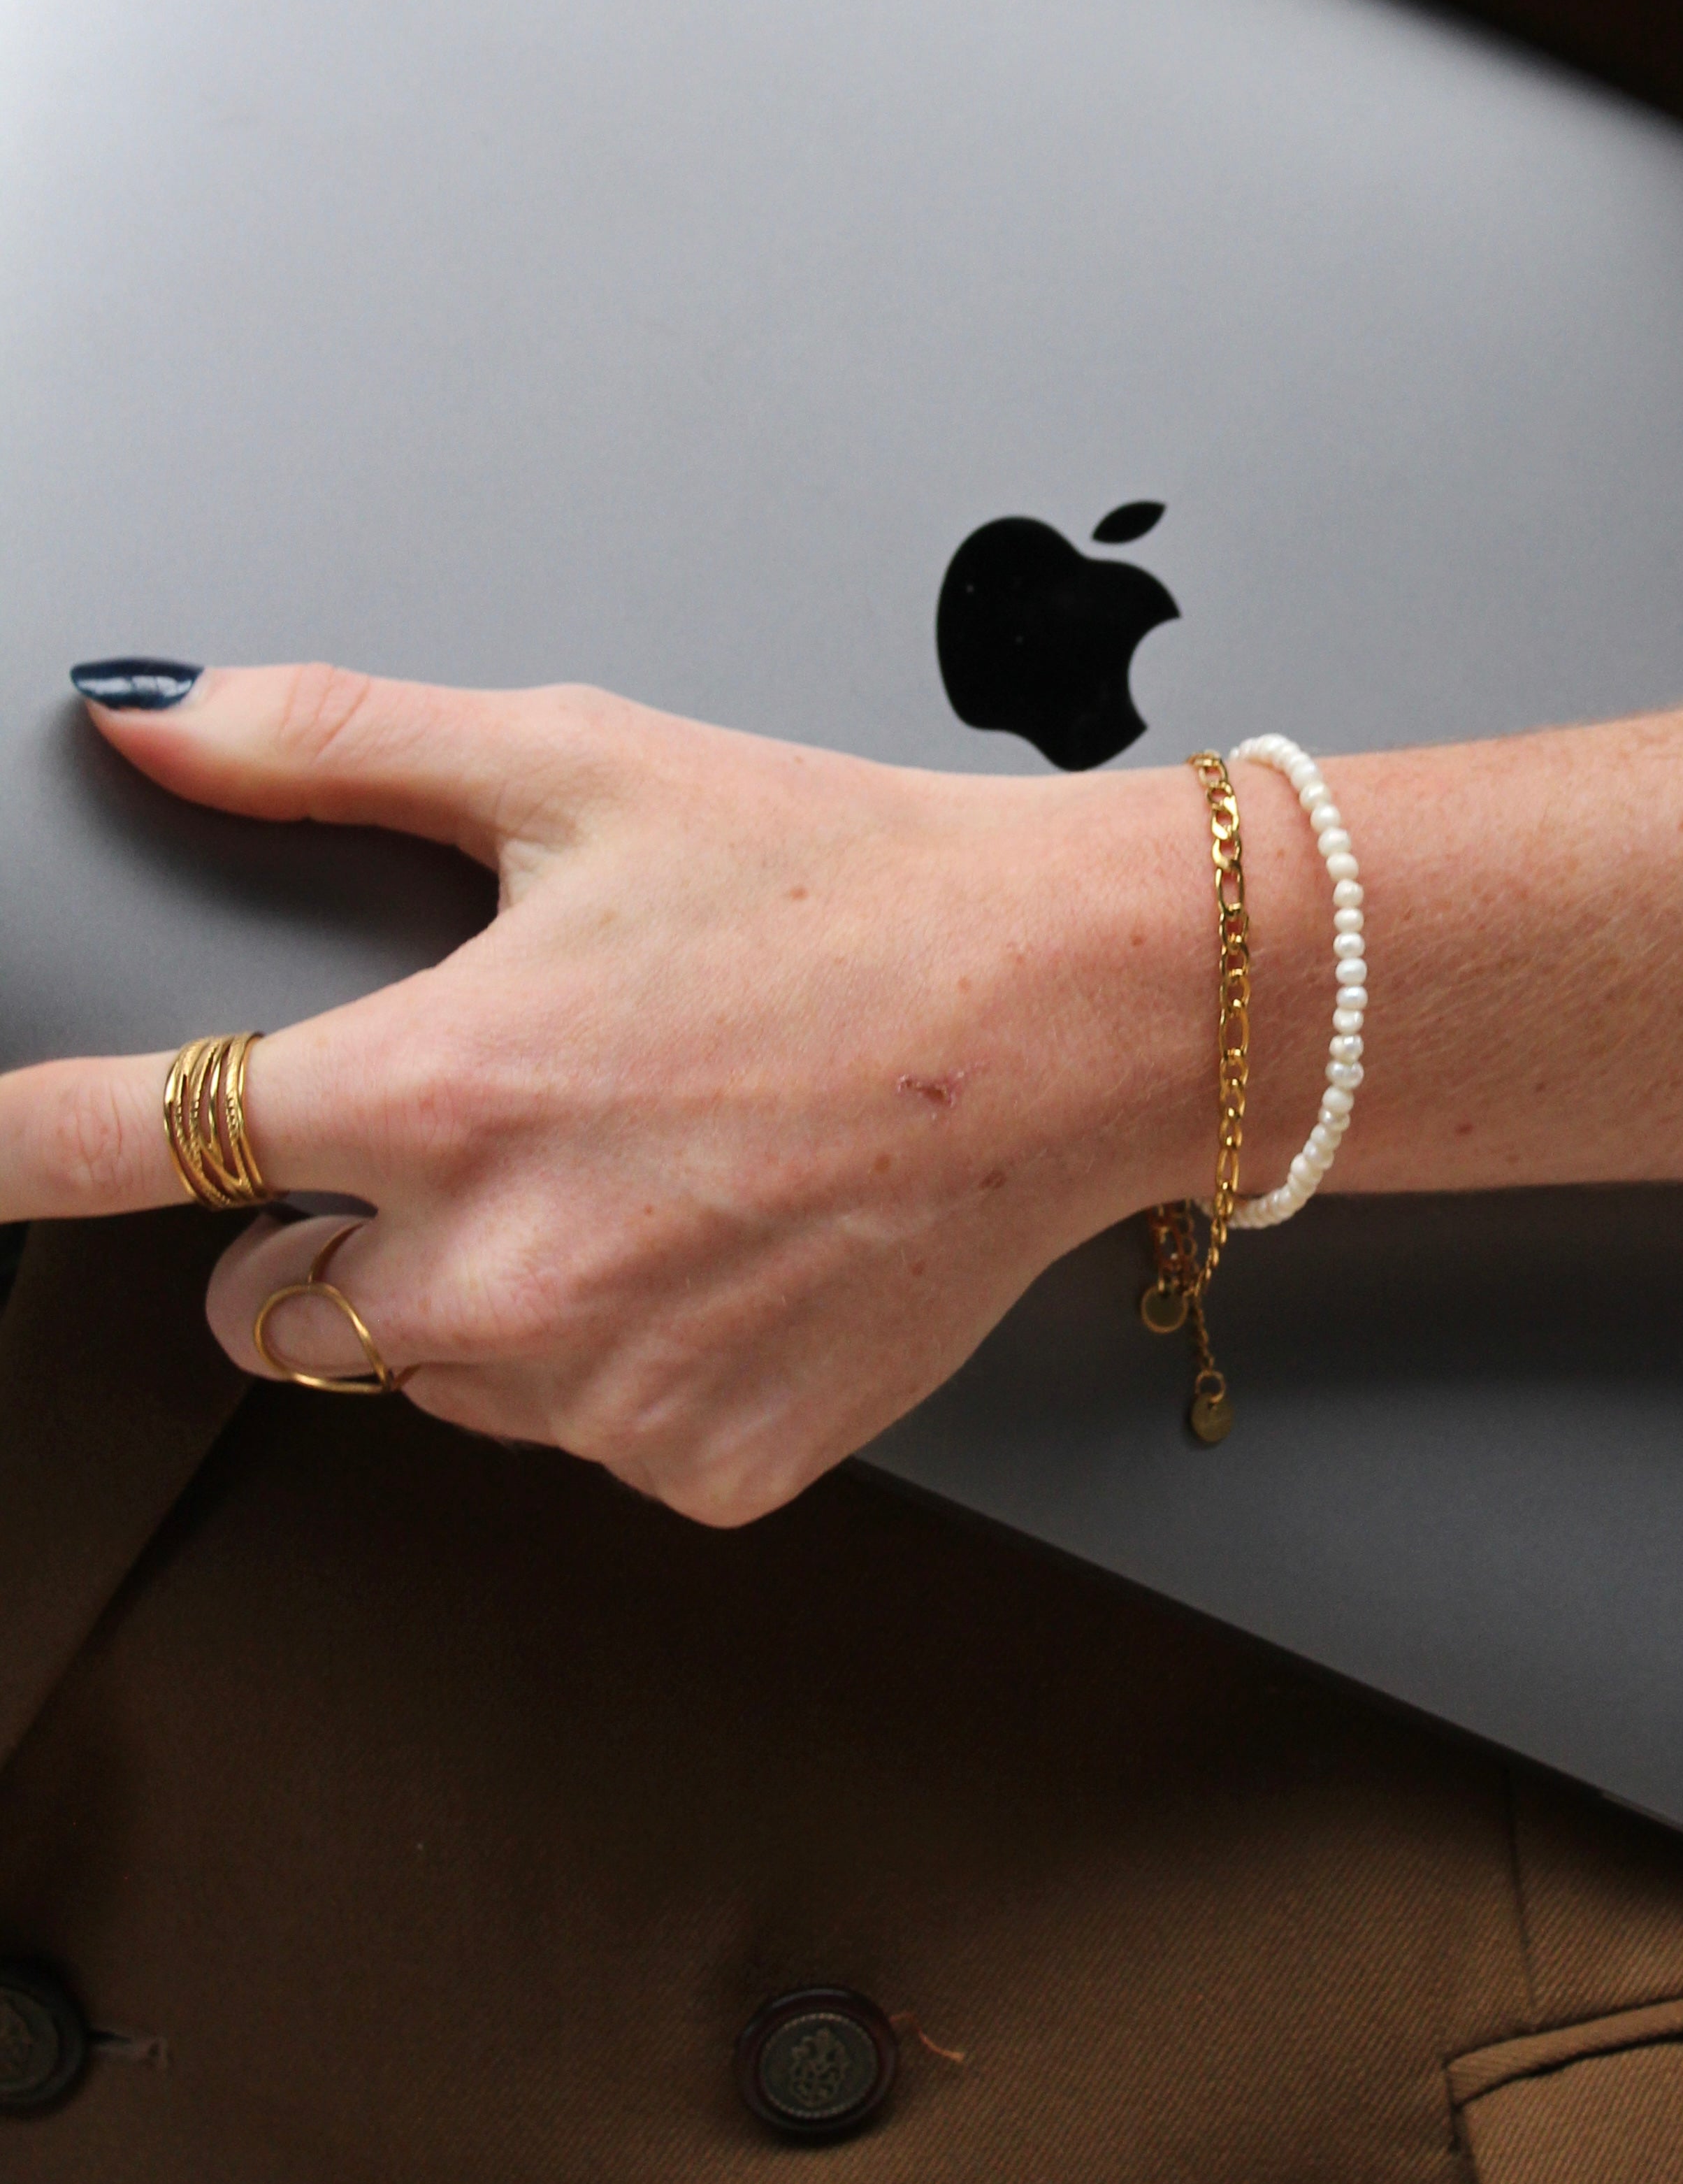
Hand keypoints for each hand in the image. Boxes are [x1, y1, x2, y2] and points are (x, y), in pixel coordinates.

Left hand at [0, 668, 1257, 1521]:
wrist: (1075, 1012)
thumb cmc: (850, 885)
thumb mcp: (582, 769)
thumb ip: (334, 746)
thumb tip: (150, 718)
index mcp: (439, 1089)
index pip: (130, 1142)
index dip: (11, 1147)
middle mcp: (497, 1270)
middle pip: (266, 1309)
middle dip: (328, 1231)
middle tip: (482, 1126)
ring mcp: (600, 1390)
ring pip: (430, 1379)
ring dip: (485, 1296)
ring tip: (643, 1170)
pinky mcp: (701, 1464)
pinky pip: (584, 1433)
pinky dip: (624, 1361)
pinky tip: (723, 1250)